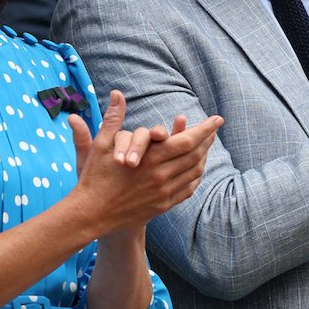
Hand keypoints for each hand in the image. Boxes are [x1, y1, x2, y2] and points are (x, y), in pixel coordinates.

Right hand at [69, 90, 223, 233]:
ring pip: (194, 172)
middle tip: (214, 129)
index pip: (187, 140)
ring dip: (203, 156)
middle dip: (208, 140)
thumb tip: (116, 93)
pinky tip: (196, 167)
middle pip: (195, 155)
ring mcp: (164, 192)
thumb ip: (112, 118)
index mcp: (149, 159)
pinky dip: (196, 175)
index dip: (205, 129)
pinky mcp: (164, 205)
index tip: (217, 119)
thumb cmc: (94, 177)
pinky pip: (188, 188)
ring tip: (207, 145)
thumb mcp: (100, 145)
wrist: (92, 214)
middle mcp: (161, 176)